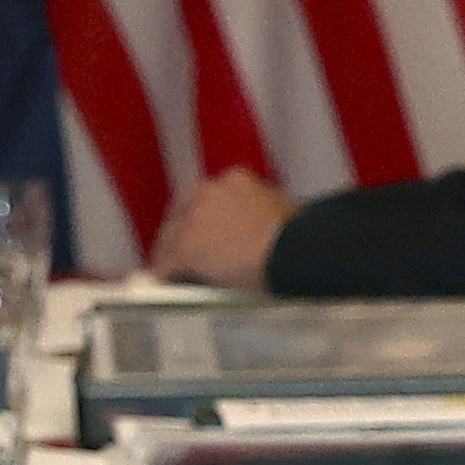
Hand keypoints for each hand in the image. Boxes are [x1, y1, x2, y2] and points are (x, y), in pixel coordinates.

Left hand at [148, 170, 296, 288]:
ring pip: (169, 238)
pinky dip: (166, 275)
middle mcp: (208, 191)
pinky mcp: (184, 248)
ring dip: (172, 254)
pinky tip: (167, 285)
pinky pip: (165, 264)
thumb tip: (262, 224)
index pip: (207, 197)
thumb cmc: (298, 235)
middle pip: (182, 213)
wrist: (293, 251)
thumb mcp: (281, 207)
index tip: (208, 232)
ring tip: (175, 273)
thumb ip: (261, 209)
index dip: (205, 218)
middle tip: (190, 254)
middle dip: (183, 232)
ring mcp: (193, 219)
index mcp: (234, 179)